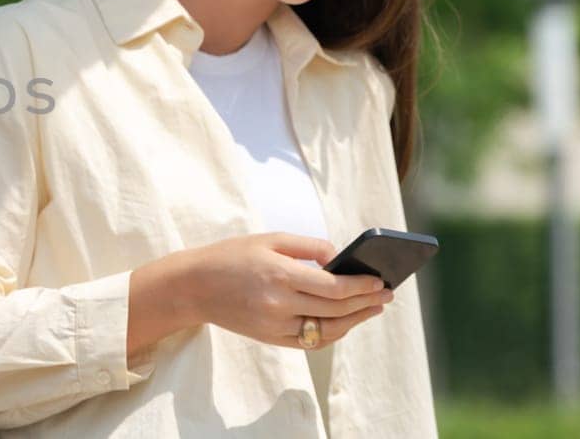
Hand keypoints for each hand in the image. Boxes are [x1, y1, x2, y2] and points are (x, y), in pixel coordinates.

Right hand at [181, 232, 393, 347]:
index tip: (381, 281)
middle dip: (366, 302)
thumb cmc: (231, 256)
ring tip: (372, 309)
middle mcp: (279, 303)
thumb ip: (308, 246)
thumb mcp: (269, 239)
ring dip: (355, 321)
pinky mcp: (269, 338)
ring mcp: (274, 324)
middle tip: (386, 295)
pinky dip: (332, 333)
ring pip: (327, 330)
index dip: (362, 286)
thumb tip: (340, 259)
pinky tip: (345, 322)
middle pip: (336, 309)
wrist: (193, 286)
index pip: (334, 287)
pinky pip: (310, 341)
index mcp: (280, 274)